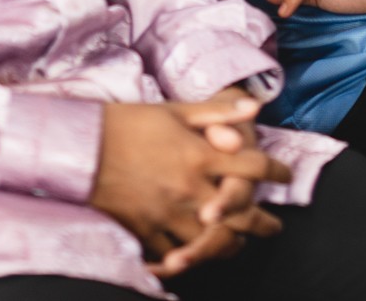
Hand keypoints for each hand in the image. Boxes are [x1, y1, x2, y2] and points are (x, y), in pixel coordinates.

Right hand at [90, 93, 288, 275]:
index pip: (253, 167)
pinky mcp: (145, 230)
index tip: (285, 176)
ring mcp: (168, 213)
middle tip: (274, 227)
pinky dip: (186, 258)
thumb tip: (254, 107)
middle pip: (241, 214)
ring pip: (212, 241)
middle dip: (264, 223)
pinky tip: (193, 258)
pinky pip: (173, 254)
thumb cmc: (128, 123)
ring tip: (237, 244)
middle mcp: (190, 187)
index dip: (276, 172)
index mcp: (199, 155)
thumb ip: (216, 113)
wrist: (80, 146)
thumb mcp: (174, 110)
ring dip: (229, 244)